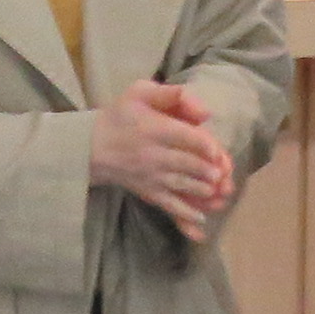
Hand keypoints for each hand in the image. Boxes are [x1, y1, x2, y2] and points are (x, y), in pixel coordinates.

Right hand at [92, 80, 237, 239]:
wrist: (91, 146)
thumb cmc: (120, 116)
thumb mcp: (141, 92)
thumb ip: (174, 95)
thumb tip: (205, 113)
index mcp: (155, 129)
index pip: (187, 138)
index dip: (206, 146)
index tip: (217, 153)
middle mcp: (154, 154)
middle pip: (188, 164)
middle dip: (209, 172)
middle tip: (223, 177)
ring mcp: (151, 176)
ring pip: (182, 185)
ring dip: (203, 192)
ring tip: (218, 195)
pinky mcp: (148, 191)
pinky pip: (168, 205)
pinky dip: (186, 215)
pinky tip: (202, 221)